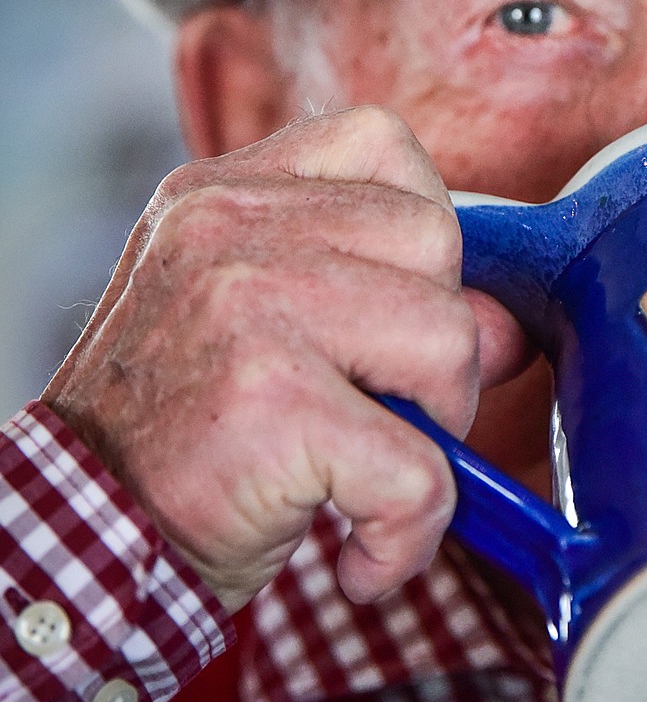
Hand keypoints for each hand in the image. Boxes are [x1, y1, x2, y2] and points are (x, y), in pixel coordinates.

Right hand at [43, 107, 532, 612]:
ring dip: (431, 435)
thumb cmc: (177, 438)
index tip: (385, 318)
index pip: (382, 145)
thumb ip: (381, 297)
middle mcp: (227, 229)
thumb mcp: (261, 330)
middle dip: (435, 345)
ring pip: (448, 342)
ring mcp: (249, 309)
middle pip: (437, 242)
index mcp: (220, 193)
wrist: (79, 547)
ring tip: (359, 476)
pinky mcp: (274, 405)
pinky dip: (409, 535)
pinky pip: (422, 469)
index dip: (419, 237)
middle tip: (375, 413)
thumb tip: (512, 325)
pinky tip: (357, 556)